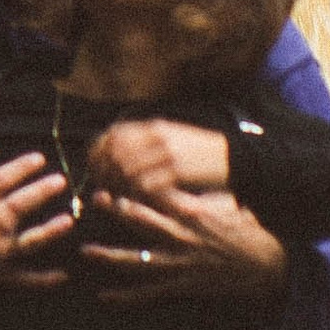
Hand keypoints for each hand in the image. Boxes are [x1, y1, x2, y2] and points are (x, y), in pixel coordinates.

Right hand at [0, 149, 73, 301]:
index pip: (0, 180)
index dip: (21, 168)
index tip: (40, 159)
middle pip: (17, 206)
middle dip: (39, 192)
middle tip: (60, 181)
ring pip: (24, 241)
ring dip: (49, 231)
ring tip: (69, 222)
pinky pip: (19, 279)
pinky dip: (42, 279)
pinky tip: (62, 275)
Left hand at [77, 128, 288, 307]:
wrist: (264, 265)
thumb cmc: (246, 229)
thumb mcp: (226, 201)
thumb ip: (198, 191)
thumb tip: (178, 176)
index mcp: (193, 213)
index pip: (158, 196)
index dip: (135, 186)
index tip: (117, 175)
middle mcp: (182, 237)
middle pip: (143, 222)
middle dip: (117, 211)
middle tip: (95, 199)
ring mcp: (180, 264)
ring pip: (138, 260)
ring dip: (110, 256)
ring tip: (86, 250)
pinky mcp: (181, 285)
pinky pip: (148, 292)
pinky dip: (126, 296)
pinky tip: (105, 295)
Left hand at [87, 117, 232, 211]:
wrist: (237, 159)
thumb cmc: (202, 153)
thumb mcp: (174, 137)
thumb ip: (148, 140)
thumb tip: (118, 146)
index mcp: (155, 127)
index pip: (115, 134)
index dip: (98, 149)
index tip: (92, 165)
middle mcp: (158, 137)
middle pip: (116, 152)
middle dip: (102, 169)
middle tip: (98, 184)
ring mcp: (167, 154)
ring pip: (126, 170)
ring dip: (115, 185)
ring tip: (111, 196)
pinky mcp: (177, 173)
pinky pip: (145, 185)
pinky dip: (134, 195)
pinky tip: (131, 202)